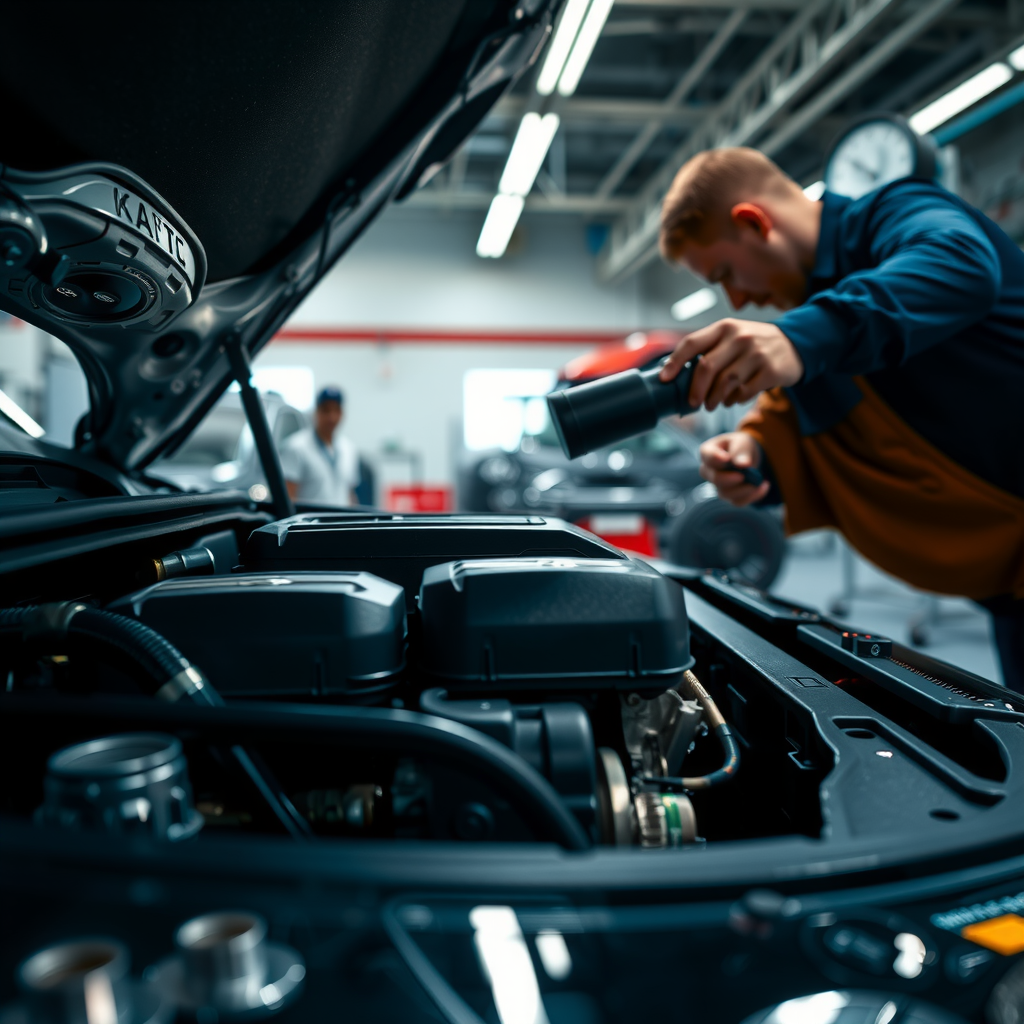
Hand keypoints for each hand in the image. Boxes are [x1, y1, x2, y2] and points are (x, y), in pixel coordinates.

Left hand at [659, 319, 803, 409]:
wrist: (795, 345)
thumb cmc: (752, 345)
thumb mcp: (732, 337)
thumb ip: (709, 350)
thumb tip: (676, 374)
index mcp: (724, 328)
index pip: (692, 343)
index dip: (675, 362)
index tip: (664, 379)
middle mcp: (740, 337)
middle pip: (707, 367)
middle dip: (695, 390)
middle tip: (693, 403)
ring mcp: (757, 353)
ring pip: (725, 383)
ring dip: (714, 398)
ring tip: (712, 404)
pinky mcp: (771, 371)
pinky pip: (744, 392)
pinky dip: (734, 400)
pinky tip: (732, 400)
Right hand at [699, 432, 769, 506]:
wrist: (746, 458)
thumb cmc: (740, 447)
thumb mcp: (743, 442)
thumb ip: (741, 451)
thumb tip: (743, 464)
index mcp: (708, 452)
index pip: (708, 455)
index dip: (715, 458)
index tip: (726, 459)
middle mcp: (708, 471)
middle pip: (715, 478)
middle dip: (729, 479)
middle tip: (742, 476)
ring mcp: (717, 486)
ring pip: (726, 493)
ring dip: (744, 489)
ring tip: (760, 481)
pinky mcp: (728, 496)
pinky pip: (738, 501)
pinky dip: (753, 496)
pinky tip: (764, 486)